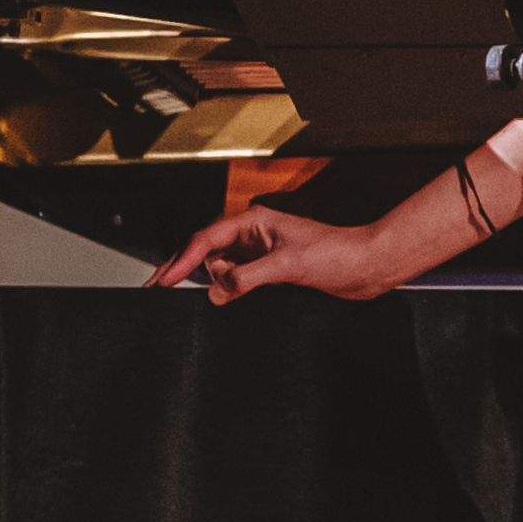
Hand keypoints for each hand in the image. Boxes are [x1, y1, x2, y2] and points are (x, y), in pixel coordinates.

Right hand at [149, 200, 415, 303]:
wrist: (365, 266)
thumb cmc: (336, 253)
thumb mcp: (288, 265)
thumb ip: (249, 278)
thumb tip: (217, 291)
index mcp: (254, 222)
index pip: (207, 240)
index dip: (182, 260)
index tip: (164, 279)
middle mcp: (253, 235)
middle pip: (207, 250)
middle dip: (182, 267)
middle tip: (156, 287)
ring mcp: (260, 252)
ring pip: (220, 266)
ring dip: (207, 280)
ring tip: (191, 295)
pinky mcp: (270, 270)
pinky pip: (237, 278)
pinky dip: (225, 289)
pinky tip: (216, 299)